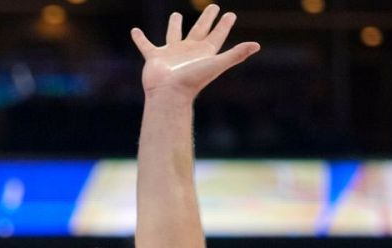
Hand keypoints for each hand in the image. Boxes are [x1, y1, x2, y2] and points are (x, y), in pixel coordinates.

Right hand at [132, 6, 258, 101]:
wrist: (168, 94)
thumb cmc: (192, 80)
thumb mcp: (216, 64)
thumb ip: (236, 54)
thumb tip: (257, 45)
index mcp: (204, 52)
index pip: (218, 35)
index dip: (225, 24)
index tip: (230, 14)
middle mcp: (189, 51)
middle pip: (200, 30)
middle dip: (207, 18)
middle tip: (213, 6)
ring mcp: (171, 54)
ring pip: (174, 34)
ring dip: (174, 25)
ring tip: (176, 15)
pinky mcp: (155, 57)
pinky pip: (146, 45)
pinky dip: (140, 38)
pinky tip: (135, 31)